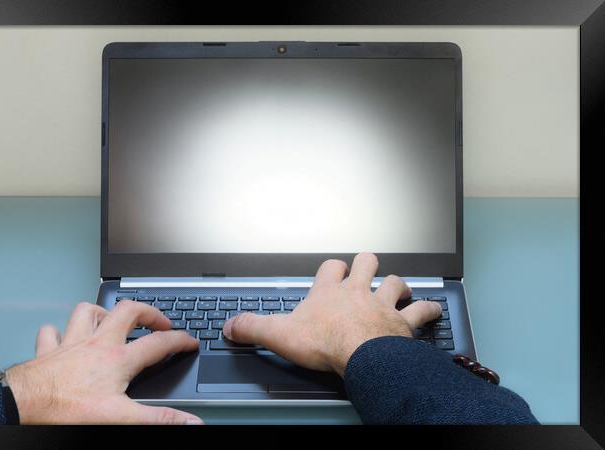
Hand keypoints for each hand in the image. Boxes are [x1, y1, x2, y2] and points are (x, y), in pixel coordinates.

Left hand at [5, 300, 203, 423]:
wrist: (24, 406)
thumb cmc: (67, 409)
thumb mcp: (120, 417)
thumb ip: (158, 418)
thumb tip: (189, 420)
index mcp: (118, 360)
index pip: (158, 343)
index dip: (179, 340)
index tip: (189, 341)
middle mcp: (97, 345)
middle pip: (127, 312)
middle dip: (147, 311)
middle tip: (157, 320)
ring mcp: (71, 344)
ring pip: (87, 312)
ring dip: (101, 312)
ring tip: (111, 319)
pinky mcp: (48, 351)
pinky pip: (50, 332)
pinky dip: (57, 331)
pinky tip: (61, 336)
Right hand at [222, 252, 441, 376]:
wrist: (361, 355)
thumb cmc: (325, 342)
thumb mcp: (279, 333)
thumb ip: (253, 327)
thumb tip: (230, 325)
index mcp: (329, 293)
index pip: (331, 267)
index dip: (333, 268)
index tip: (333, 271)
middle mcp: (358, 292)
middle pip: (367, 263)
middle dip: (368, 263)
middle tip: (368, 268)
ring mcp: (382, 304)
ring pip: (394, 282)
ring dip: (397, 284)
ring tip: (400, 288)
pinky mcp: (402, 322)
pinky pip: (420, 310)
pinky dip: (428, 309)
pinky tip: (433, 309)